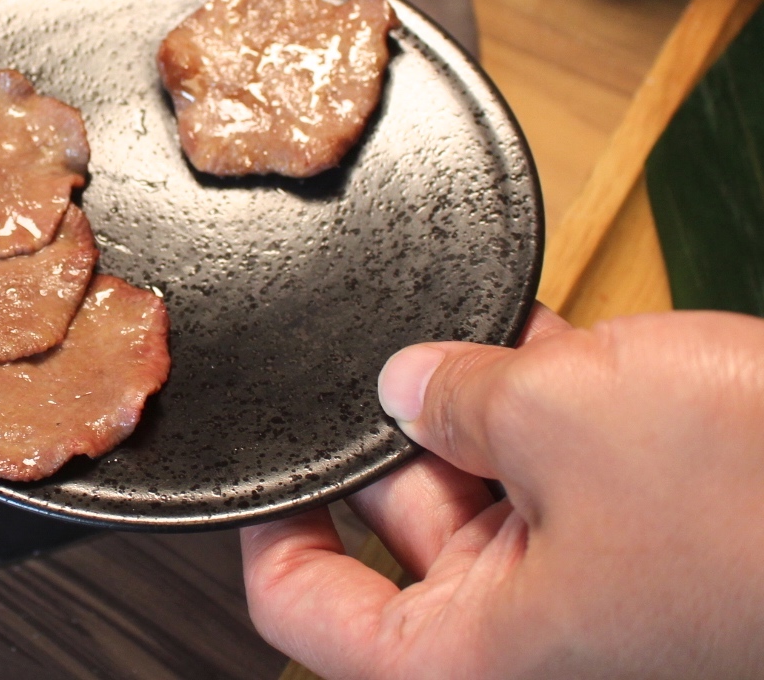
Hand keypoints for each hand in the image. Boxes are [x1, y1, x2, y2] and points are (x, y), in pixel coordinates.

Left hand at [240, 306, 763, 677]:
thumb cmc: (752, 497)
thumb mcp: (554, 416)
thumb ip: (449, 397)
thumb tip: (405, 384)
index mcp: (486, 652)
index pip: (318, 620)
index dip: (272, 539)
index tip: (262, 468)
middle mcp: (536, 628)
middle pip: (404, 533)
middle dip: (394, 436)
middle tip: (385, 359)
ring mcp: (600, 573)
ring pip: (488, 481)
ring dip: (473, 400)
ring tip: (468, 332)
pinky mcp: (656, 521)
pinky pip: (566, 457)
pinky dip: (545, 394)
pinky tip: (531, 329)